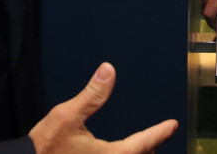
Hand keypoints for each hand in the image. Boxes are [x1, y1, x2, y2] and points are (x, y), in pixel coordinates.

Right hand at [29, 62, 177, 153]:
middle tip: (161, 135)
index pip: (145, 142)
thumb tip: (108, 70)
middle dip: (151, 147)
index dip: (160, 132)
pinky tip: (116, 152)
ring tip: (144, 147)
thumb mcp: (67, 115)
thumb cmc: (44, 147)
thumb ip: (92, 94)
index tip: (172, 125)